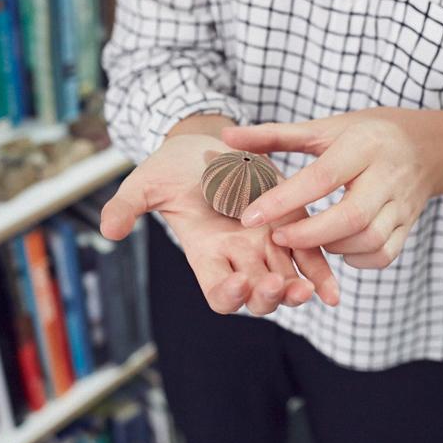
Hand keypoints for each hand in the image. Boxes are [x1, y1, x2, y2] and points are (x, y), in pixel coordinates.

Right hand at [100, 133, 338, 313]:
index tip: (237, 281)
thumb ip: (127, 205)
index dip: (228, 294)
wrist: (205, 145)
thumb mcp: (146, 182)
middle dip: (268, 297)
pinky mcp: (289, 224)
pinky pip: (309, 257)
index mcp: (207, 254)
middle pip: (256, 296)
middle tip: (278, 285)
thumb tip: (109, 230)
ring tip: (309, 291)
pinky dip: (321, 274)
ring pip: (286, 282)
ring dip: (299, 291)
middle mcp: (238, 257)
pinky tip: (334, 291)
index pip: (218, 292)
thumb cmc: (172, 167)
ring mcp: (266, 244)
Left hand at [223, 108, 442, 268]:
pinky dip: (356, 259)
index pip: (321, 177)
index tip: (250, 216)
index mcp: (363, 145)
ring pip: (369, 239)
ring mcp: (402, 204)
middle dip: (309, 234)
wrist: (427, 145)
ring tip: (304, 241)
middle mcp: (387, 175)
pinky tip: (334, 248)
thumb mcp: (322, 128)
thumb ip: (273, 136)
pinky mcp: (409, 226)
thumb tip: (226, 137)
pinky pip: (384, 254)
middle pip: (351, 216)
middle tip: (276, 238)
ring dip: (331, 247)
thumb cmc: (364, 134)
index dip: (284, 200)